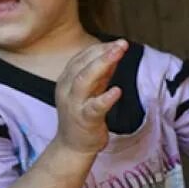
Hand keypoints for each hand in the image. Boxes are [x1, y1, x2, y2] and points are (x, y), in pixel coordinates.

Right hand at [53, 40, 125, 155]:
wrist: (72, 145)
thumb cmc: (82, 114)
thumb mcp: (91, 90)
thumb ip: (102, 73)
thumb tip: (115, 53)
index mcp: (67, 79)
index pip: (81, 58)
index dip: (99, 48)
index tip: (117, 42)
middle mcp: (67, 89)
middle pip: (81, 66)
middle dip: (101, 52)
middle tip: (121, 44)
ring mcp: (74, 105)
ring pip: (83, 81)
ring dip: (101, 65)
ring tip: (118, 55)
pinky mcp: (84, 120)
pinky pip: (94, 107)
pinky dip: (105, 98)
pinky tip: (117, 90)